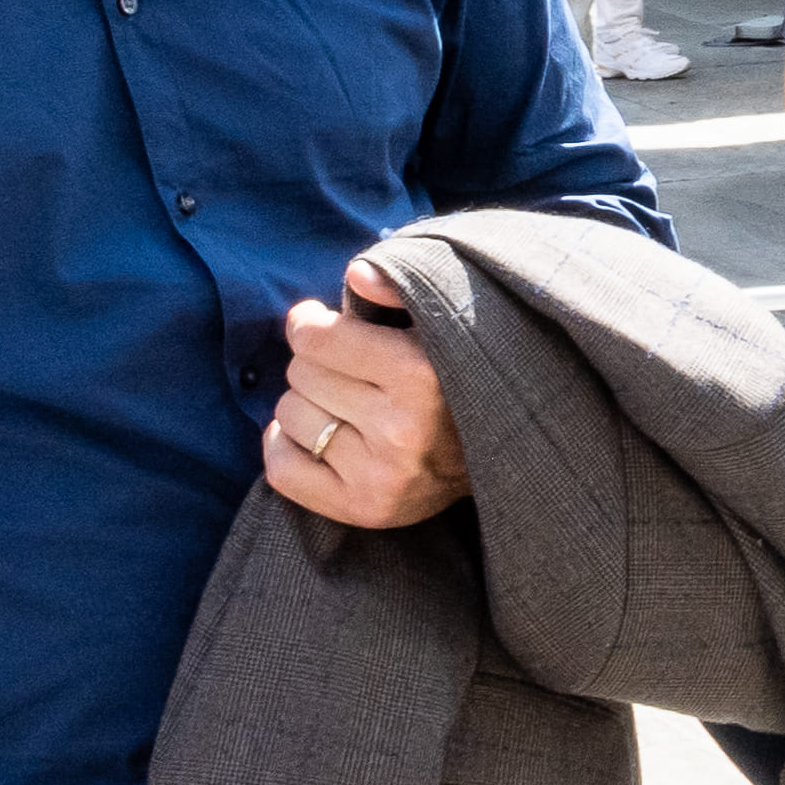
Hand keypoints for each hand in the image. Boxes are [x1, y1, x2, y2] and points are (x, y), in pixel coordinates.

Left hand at [269, 261, 471, 525]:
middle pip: (301, 374)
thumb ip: (401, 286)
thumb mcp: (443, 318)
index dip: (310, 324)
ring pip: (289, 416)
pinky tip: (316, 435)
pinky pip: (282, 470)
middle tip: (346, 368)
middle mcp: (401, 429)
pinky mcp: (366, 509)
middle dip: (315, 363)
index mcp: (420, 373)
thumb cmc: (458, 372)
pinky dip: (286, 446)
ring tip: (342, 402)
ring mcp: (382, 475)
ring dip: (307, 403)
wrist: (502, 454)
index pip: (316, 338)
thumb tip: (355, 275)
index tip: (321, 323)